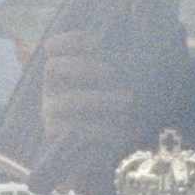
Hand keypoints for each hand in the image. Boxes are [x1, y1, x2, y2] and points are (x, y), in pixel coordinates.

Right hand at [33, 27, 144, 146]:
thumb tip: (142, 47)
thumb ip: (123, 67)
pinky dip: (104, 130)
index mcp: (65, 72)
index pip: (53, 47)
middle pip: (53, 67)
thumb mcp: (120, 85)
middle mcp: (53, 89)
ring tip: (127, 100)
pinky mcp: (56, 137)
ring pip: (67, 100)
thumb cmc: (118, 112)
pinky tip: (126, 132)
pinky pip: (77, 130)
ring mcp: (52, 113)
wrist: (105, 154)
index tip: (98, 39)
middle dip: (82, 66)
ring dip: (99, 98)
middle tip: (109, 72)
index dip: (71, 39)